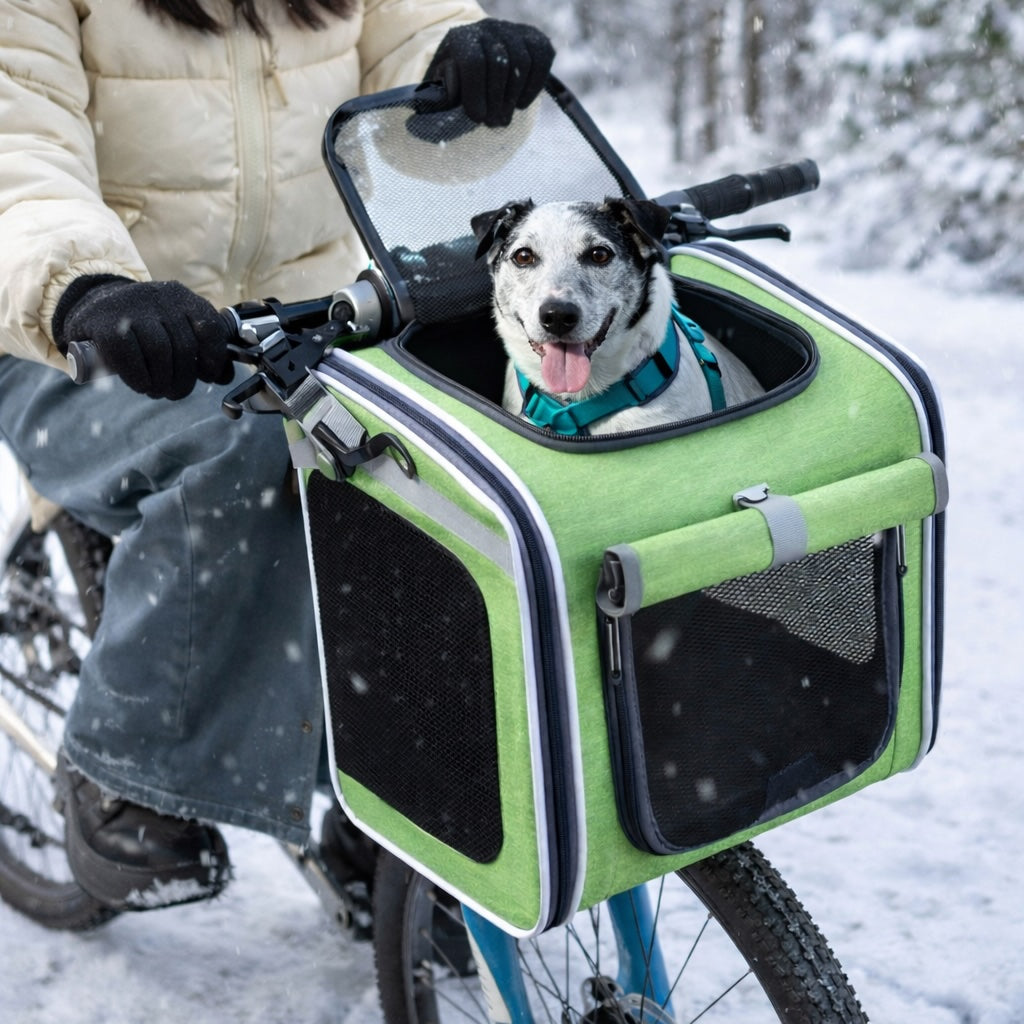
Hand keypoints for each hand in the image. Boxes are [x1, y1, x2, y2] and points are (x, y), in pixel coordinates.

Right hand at [52, 276, 233, 399]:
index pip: (211, 328)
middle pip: (184, 346)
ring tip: (156, 390)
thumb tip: (227, 376)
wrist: (94, 308)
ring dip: (161, 382)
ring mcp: (130, 305)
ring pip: (159, 352)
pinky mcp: (103, 320)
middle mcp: (159, 296)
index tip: (206, 376)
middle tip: (174, 392)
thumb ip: (203, 350)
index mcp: (182, 297)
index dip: (213, 358)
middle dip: (183, 379)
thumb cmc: (144, 327)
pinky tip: (140, 385)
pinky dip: (138, 377)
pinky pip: (127, 355)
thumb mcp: (175, 330)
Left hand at [424, 19, 554, 127]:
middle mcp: (487, 27)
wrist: (474, 69)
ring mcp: (512, 30)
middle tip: (492, 124)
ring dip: (514, 96)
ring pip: (523, 61)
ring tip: (504, 117)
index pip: (474, 62)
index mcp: (460, 38)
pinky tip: (520, 103)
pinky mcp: (533, 38)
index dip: (477, 95)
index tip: (477, 119)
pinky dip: (535, 84)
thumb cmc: (453, 87)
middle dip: (497, 100)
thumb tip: (426, 118)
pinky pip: (543, 56)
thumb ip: (434, 103)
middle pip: (500, 63)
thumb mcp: (437, 93)